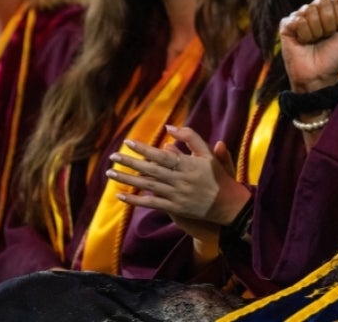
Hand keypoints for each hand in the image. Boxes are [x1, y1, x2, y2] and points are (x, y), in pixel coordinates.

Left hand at [108, 126, 251, 231]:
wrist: (228, 205)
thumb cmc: (217, 176)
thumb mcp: (208, 153)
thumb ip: (190, 138)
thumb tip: (169, 128)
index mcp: (189, 165)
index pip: (162, 155)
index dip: (144, 149)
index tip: (128, 142)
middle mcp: (181, 180)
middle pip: (151, 170)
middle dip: (130, 162)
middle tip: (112, 156)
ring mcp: (177, 196)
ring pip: (148, 186)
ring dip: (127, 179)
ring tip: (110, 173)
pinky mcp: (175, 209)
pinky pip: (152, 204)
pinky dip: (135, 200)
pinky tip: (120, 196)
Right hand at [279, 0, 337, 93]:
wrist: (320, 75)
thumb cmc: (336, 55)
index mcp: (330, 10)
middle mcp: (314, 10)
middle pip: (322, 1)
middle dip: (329, 24)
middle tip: (326, 38)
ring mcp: (299, 16)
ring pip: (309, 10)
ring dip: (316, 32)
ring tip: (314, 41)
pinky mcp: (286, 25)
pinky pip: (298, 20)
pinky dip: (304, 35)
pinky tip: (303, 42)